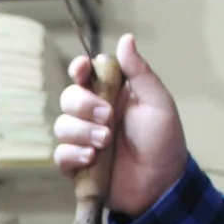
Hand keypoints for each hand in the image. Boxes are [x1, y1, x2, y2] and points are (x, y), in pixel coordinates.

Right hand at [54, 33, 187, 217]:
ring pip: (62, 126)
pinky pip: (60, 154)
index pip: (85, 76)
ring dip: (82, 132)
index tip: (81, 71)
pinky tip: (92, 158)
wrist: (160, 184)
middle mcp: (93, 116)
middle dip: (83, 105)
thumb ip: (139, 72)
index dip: (78, 70)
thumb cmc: (163, 142)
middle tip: (108, 118)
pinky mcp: (76, 166)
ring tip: (105, 143)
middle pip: (69, 98)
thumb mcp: (157, 102)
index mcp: (112, 96)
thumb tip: (125, 39)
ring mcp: (83, 141)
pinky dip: (73, 154)